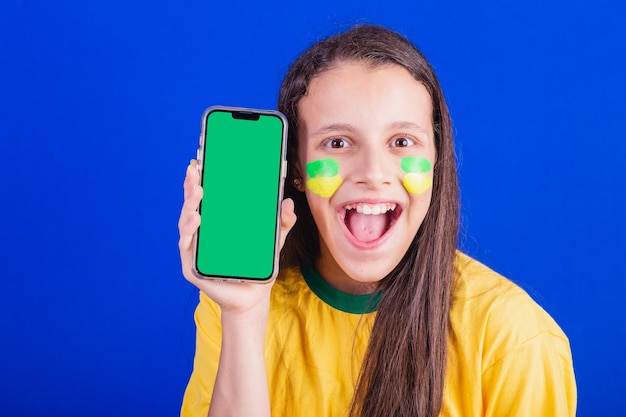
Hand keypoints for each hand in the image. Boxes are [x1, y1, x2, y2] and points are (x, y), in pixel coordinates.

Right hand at [178, 160, 296, 314]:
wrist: (253, 298)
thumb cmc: (258, 266)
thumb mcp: (274, 241)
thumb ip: (282, 223)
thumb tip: (289, 204)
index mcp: (216, 224)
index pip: (204, 198)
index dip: (199, 180)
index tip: (199, 162)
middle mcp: (202, 234)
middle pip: (191, 206)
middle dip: (191, 187)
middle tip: (194, 171)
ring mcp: (195, 250)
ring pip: (186, 223)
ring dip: (189, 207)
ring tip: (197, 194)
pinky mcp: (192, 267)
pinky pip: (187, 247)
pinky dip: (189, 232)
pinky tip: (196, 220)